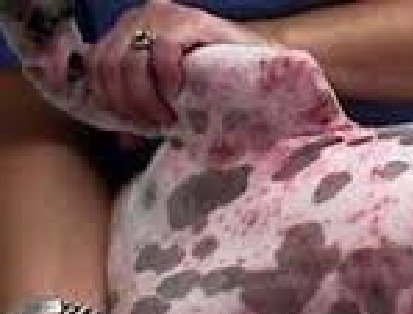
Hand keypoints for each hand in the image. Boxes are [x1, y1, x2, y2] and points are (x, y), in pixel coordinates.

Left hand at [86, 0, 267, 128]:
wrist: (262, 61)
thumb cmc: (218, 81)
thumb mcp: (172, 95)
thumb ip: (145, 108)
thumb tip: (124, 141)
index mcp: (129, 32)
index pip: (94, 63)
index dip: (106, 100)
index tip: (131, 126)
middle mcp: (140, 17)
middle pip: (107, 66)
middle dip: (128, 105)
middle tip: (154, 126)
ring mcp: (164, 16)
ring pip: (128, 62)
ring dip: (144, 99)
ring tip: (167, 118)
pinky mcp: (190, 20)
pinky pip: (163, 52)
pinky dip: (166, 80)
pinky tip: (179, 95)